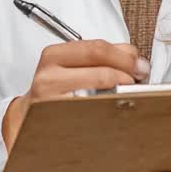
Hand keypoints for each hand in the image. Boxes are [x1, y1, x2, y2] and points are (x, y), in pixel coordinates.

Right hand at [2, 39, 147, 150]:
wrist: (30, 117)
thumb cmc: (56, 89)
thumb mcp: (71, 64)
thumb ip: (100, 55)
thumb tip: (133, 57)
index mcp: (54, 55)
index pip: (96, 48)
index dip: (124, 55)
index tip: (139, 63)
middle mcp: (49, 76)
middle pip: (100, 70)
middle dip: (127, 73)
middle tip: (140, 78)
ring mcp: (51, 101)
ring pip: (99, 94)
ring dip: (122, 93)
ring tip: (130, 93)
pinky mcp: (58, 122)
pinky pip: (92, 115)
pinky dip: (109, 110)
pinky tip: (115, 109)